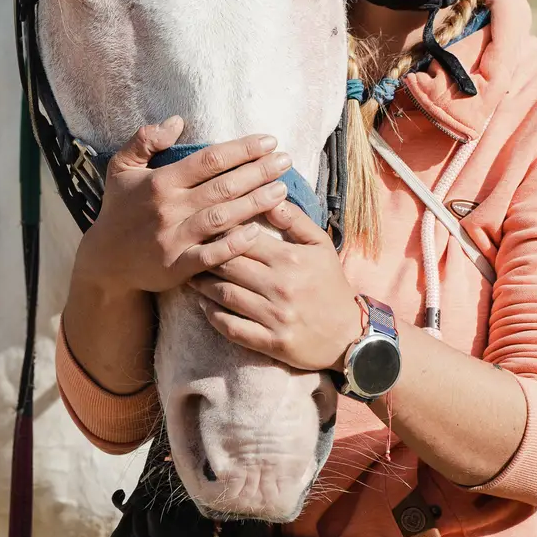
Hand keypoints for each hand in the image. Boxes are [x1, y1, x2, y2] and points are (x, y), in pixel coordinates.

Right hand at [73, 117, 295, 297]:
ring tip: (282, 190)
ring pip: (222, 218)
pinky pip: (211, 255)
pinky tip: (257, 231)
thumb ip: (144, 139)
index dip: (242, 149)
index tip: (269, 141)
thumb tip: (177, 120)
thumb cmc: (119, 209)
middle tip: (286, 162)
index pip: (208, 160)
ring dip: (255, 203)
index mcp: (160, 181)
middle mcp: (168, 208)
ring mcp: (173, 239)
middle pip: (222, 187)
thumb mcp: (121, 168)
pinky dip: (234, 244)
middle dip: (258, 172)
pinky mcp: (177, 267)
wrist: (105, 261)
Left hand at [187, 199, 362, 372]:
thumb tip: (271, 194)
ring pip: (225, 295)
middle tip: (187, 249)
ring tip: (189, 274)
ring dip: (202, 284)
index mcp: (290, 259)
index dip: (220, 230)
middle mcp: (280, 286)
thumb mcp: (321, 245)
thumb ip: (295, 219)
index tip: (204, 225)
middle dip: (204, 255)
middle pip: (228, 265)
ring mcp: (274, 316)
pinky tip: (202, 305)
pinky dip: (212, 316)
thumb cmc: (331, 284)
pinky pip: (232, 328)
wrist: (350, 335)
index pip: (243, 238)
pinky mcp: (271, 343)